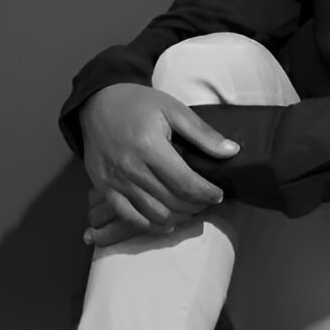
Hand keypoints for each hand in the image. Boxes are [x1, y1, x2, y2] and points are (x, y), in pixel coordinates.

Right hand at [78, 82, 238, 245]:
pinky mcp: (105, 190)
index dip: (206, 193)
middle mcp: (131, 169)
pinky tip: (167, 222)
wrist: (97, 104)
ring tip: (191, 209)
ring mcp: (116, 182)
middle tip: (207, 202)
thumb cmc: (139, 104)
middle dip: (196, 206)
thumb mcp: (174, 109)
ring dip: (178, 217)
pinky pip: (130, 218)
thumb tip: (232, 152)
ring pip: (154, 214)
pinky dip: (152, 225)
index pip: (185, 183)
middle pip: (171, 201)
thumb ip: (203, 133)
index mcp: (150, 146)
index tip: (219, 194)